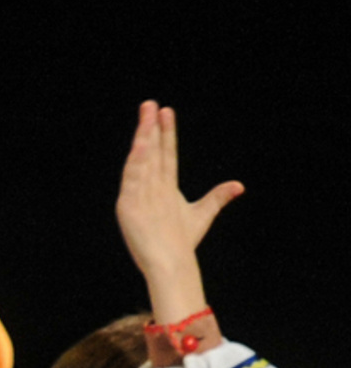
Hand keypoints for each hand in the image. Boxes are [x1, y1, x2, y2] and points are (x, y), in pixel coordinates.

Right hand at [115, 102, 239, 327]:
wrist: (170, 263)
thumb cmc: (181, 242)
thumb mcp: (202, 214)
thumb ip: (217, 197)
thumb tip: (238, 185)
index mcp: (163, 188)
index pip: (164, 154)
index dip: (165, 134)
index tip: (166, 113)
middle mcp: (149, 188)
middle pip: (152, 152)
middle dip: (150, 128)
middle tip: (150, 104)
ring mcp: (138, 196)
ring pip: (142, 161)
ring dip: (143, 138)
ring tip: (146, 117)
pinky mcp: (129, 207)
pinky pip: (133, 179)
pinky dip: (136, 162)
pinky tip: (141, 145)